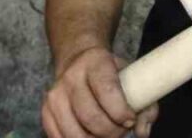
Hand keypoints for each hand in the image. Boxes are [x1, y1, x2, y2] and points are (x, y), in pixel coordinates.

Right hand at [42, 47, 159, 137]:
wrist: (78, 61)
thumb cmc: (111, 73)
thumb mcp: (132, 77)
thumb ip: (145, 104)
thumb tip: (142, 132)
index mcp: (96, 62)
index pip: (107, 91)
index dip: (121, 112)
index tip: (130, 119)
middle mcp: (71, 77)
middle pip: (91, 117)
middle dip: (112, 132)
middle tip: (122, 130)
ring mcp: (55, 95)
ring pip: (76, 134)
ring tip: (108, 134)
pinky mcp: (46, 112)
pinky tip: (91, 136)